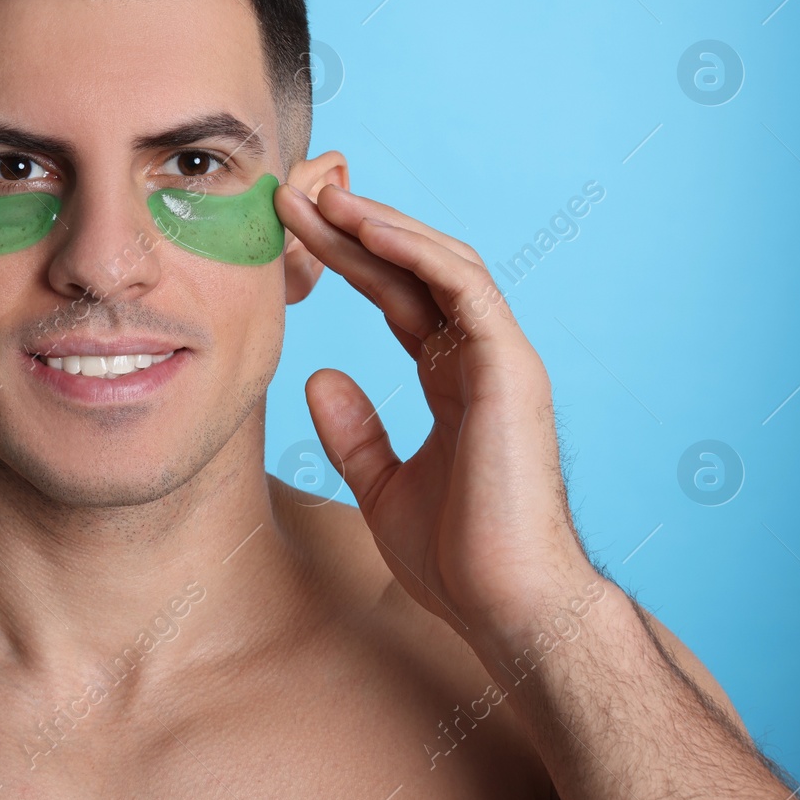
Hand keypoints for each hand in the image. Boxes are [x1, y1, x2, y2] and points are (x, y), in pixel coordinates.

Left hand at [274, 182, 593, 644]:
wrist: (506, 606)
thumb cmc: (457, 559)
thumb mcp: (383, 485)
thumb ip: (354, 430)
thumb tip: (318, 379)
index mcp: (452, 382)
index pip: (394, 298)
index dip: (345, 259)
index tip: (290, 229)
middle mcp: (478, 359)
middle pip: (410, 270)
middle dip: (351, 228)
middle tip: (293, 193)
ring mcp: (499, 357)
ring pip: (438, 263)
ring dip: (377, 224)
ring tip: (318, 196)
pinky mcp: (510, 365)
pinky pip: (461, 286)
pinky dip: (413, 250)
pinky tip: (364, 227)